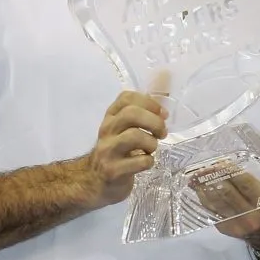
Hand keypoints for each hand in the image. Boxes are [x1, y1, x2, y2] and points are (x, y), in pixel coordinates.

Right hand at [80, 91, 167, 208]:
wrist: (93, 182)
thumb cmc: (115, 151)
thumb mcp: (124, 128)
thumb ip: (142, 109)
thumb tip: (165, 78)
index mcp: (111, 117)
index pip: (127, 98)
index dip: (149, 102)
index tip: (162, 114)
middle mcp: (107, 130)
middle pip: (132, 114)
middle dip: (154, 121)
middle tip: (162, 133)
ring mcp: (108, 150)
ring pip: (135, 136)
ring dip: (151, 143)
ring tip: (151, 149)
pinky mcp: (113, 171)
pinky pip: (140, 162)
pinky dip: (149, 161)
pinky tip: (145, 163)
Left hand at [196, 154, 259, 247]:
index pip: (246, 185)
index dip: (232, 172)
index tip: (221, 161)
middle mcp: (252, 217)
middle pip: (227, 194)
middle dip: (213, 178)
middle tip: (203, 166)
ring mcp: (237, 224)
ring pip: (216, 203)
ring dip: (204, 188)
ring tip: (195, 175)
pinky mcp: (227, 228)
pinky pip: (212, 211)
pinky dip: (203, 198)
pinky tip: (198, 187)